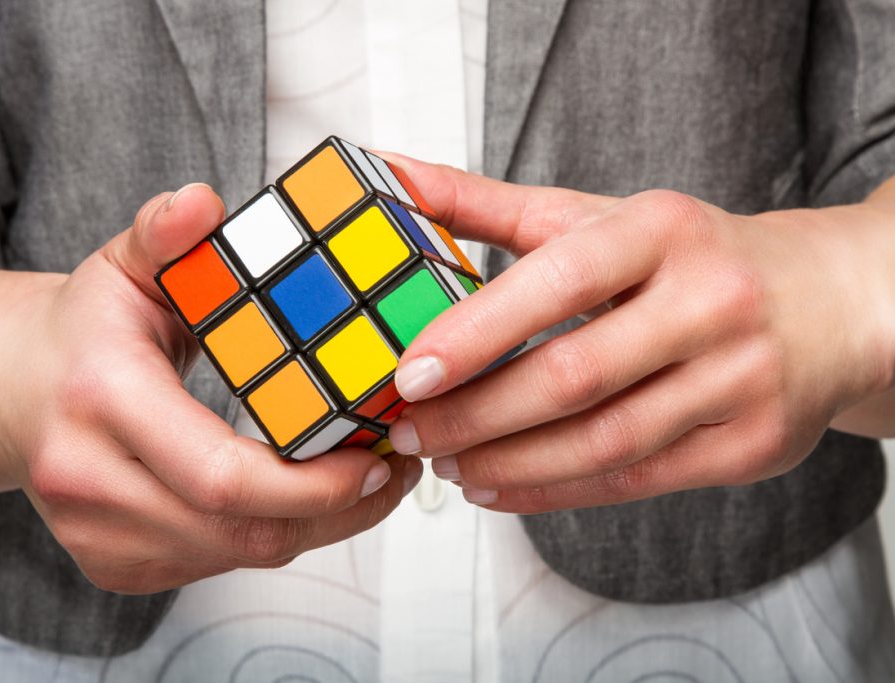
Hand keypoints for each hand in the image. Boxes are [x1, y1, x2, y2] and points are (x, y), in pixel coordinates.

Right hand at [0, 184, 420, 591]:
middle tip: (391, 474)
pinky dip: (270, 537)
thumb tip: (201, 202)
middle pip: (240, 533)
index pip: (221, 475)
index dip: (312, 483)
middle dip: (333, 512)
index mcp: (100, 401)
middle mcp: (89, 482)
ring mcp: (98, 536)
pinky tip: (303, 502)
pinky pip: (215, 566)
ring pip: (236, 557)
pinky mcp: (113, 565)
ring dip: (314, 529)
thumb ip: (163, 233)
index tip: (374, 459)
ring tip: (364, 485)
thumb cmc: (83, 329)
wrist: (10, 392)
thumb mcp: (124, 266)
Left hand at [382, 156, 893, 512]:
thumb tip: (393, 178)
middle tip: (412, 433)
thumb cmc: (688, 259)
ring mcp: (740, 378)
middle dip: (477, 415)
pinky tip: (499, 485)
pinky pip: (636, 478)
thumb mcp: (600, 219)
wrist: (827, 303)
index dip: (477, 333)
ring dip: (509, 461)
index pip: (560, 282)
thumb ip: (491, 206)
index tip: (409, 374)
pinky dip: (555, 489)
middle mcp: (711, 301)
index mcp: (664, 231)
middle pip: (575, 375)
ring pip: (604, 440)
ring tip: (447, 462)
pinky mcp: (752, 443)